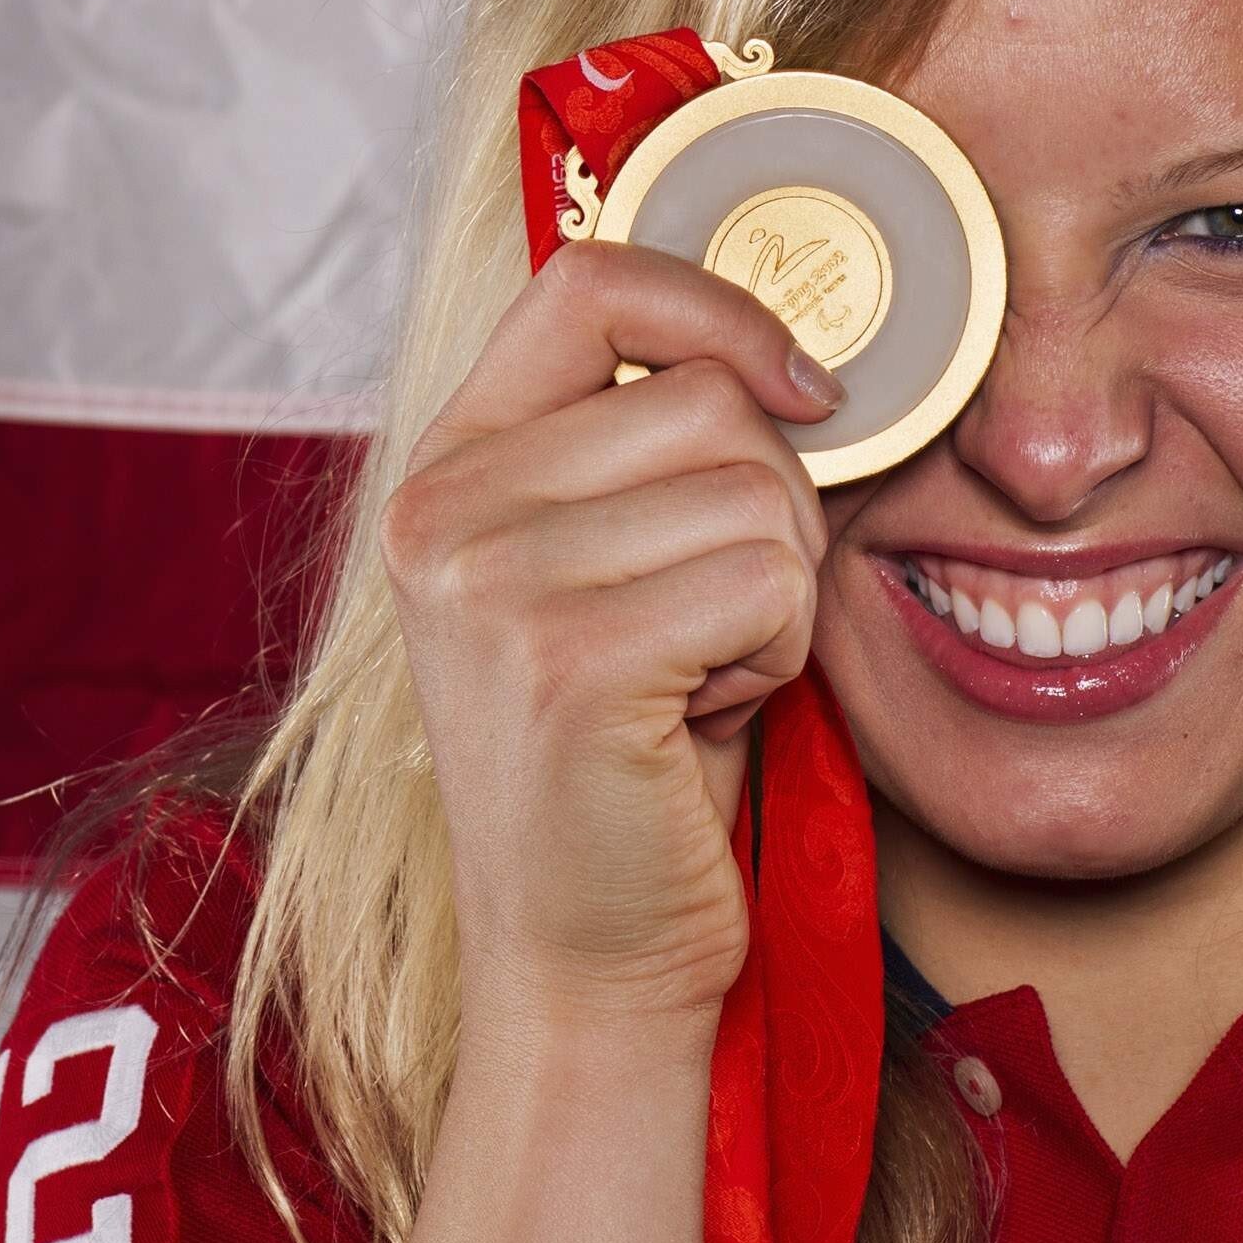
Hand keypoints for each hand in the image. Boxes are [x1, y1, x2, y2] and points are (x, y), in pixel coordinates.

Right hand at [382, 241, 842, 1027]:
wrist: (581, 962)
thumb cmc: (627, 767)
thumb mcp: (607, 573)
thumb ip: (651, 453)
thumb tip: (797, 358)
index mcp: (446, 468)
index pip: (586, 280)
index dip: (717, 309)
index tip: (800, 390)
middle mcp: (442, 510)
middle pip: (708, 398)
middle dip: (772, 509)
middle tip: (714, 626)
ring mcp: (490, 583)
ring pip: (754, 490)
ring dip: (779, 593)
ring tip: (702, 679)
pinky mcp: (566, 660)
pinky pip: (767, 580)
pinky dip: (779, 654)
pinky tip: (707, 720)